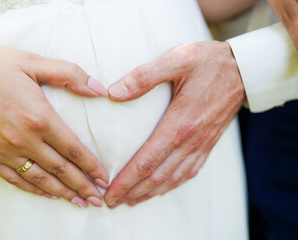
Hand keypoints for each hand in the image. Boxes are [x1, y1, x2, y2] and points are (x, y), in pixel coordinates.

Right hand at [0, 40, 108, 207]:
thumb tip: (98, 88)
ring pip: (40, 179)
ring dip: (62, 193)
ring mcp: (5, 150)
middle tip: (97, 199)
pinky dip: (33, 189)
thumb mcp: (34, 62)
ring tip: (79, 202)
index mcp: (39, 118)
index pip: (74, 149)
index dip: (92, 167)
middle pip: (61, 170)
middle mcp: (24, 139)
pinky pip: (15, 179)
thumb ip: (69, 74)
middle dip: (82, 186)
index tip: (104, 179)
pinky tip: (46, 194)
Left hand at [104, 41, 244, 206]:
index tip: (108, 192)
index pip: (147, 160)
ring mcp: (201, 144)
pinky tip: (161, 188)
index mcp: (180, 122)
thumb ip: (144, 76)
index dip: (126, 179)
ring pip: (173, 178)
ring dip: (150, 193)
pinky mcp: (208, 143)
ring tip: (131, 200)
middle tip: (112, 202)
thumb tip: (114, 93)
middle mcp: (191, 140)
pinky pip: (189, 171)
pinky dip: (172, 184)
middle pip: (157, 176)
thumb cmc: (209, 62)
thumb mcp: (177, 59)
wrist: (245, 69)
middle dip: (132, 192)